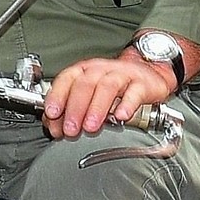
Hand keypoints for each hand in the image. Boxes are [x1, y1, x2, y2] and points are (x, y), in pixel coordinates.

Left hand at [42, 53, 175, 140]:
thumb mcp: (89, 96)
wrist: (147, 75)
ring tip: (91, 127)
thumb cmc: (114, 87)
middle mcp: (101, 70)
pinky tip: (121, 116)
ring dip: (96, 108)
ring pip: (107, 86)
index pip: (67, 79)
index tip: (52, 114)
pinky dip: (127, 105)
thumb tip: (54, 127)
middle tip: (71, 129)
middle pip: (85, 84)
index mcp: (84, 71)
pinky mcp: (142, 84)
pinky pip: (134, 92)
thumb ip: (69, 110)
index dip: (57, 96)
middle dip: (75, 108)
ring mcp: (122, 75)